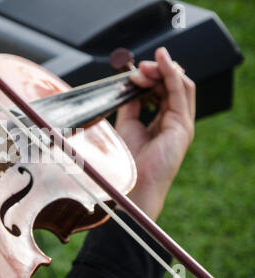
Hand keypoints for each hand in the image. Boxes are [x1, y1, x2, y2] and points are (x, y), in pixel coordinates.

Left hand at [115, 47, 195, 220]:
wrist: (132, 183)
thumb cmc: (128, 160)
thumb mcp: (127, 123)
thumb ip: (131, 103)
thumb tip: (129, 83)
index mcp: (163, 121)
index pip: (162, 90)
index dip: (151, 76)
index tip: (133, 70)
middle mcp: (175, 121)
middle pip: (173, 86)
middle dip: (157, 71)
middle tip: (141, 65)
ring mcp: (182, 123)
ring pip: (181, 85)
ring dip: (165, 69)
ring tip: (151, 60)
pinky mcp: (183, 126)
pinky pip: (180, 92)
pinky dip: (171, 74)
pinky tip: (162, 62)